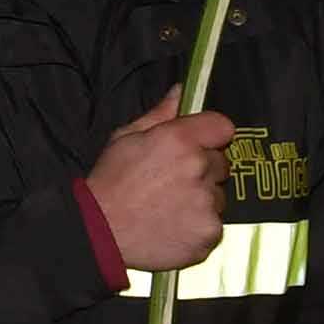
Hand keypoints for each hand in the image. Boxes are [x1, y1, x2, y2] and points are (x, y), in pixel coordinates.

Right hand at [83, 87, 238, 273]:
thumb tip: (182, 91)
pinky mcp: (210, 233)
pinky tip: (174, 225)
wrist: (100, 231)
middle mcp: (199, 168)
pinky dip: (198, 226)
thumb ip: (160, 114)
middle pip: (221, 163)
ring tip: (171, 206)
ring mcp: (207, 203)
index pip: (223, 127)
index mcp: (179, 139)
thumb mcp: (126, 137)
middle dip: (203, 169)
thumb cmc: (110, 180)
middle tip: (175, 180)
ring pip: (219, 196)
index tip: (200, 144)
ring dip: (203, 199)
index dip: (211, 135)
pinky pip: (214, 224)